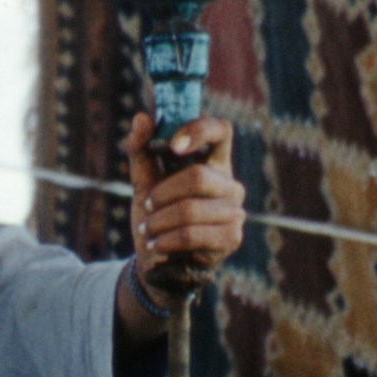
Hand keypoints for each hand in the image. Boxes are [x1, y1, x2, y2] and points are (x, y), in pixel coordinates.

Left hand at [125, 111, 245, 298]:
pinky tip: (156, 245)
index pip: (221, 130)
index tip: (172, 145)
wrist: (158, 259)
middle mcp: (230, 184)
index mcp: (214, 162)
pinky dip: (166, 240)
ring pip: (190, 209)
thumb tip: (141, 117)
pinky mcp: (231, 238)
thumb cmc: (157, 214)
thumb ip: (141, 149)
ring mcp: (235, 211)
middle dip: (163, 193)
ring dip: (160, 221)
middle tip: (148, 205)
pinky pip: (192, 235)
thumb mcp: (145, 180)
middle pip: (197, 176)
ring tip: (147, 230)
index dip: (198, 131)